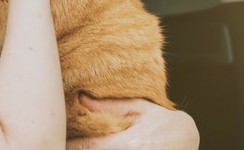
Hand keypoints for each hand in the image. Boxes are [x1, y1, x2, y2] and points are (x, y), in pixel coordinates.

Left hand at [66, 96, 199, 149]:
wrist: (188, 141)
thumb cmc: (165, 124)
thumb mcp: (140, 109)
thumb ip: (111, 107)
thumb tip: (81, 99)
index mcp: (127, 144)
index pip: (88, 147)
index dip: (69, 144)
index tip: (55, 138)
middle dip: (75, 147)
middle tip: (60, 139)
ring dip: (87, 149)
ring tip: (75, 141)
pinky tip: (92, 145)